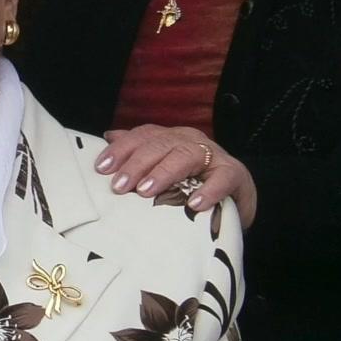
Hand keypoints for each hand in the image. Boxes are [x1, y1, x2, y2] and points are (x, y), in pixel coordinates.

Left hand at [95, 125, 256, 227]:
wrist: (239, 194)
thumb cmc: (195, 181)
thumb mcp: (165, 166)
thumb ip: (140, 152)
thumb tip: (108, 136)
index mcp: (170, 137)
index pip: (142, 137)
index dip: (121, 150)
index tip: (102, 168)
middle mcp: (190, 140)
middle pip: (160, 145)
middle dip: (137, 164)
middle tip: (120, 186)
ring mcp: (214, 155)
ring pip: (186, 155)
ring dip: (164, 173)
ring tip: (147, 191)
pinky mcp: (235, 173)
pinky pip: (223, 179)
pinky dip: (208, 191)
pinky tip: (194, 205)